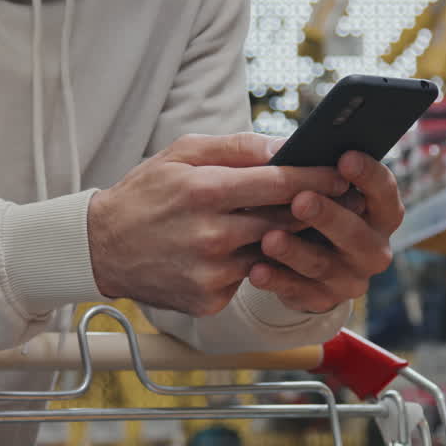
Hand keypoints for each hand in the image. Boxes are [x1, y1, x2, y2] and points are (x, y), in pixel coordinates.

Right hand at [89, 133, 348, 315]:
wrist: (101, 248)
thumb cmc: (146, 194)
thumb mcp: (182, 153)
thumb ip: (237, 147)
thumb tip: (288, 145)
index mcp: (205, 191)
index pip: (280, 183)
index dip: (318, 178)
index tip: (344, 173)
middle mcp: (211, 235)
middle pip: (286, 221)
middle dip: (316, 209)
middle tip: (342, 199)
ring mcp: (211, 272)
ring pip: (273, 252)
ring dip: (291, 238)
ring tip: (304, 222)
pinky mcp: (209, 300)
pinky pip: (249, 278)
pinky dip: (255, 264)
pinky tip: (252, 252)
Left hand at [248, 151, 403, 312]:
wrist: (305, 265)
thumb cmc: (314, 212)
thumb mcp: (322, 191)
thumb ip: (314, 173)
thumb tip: (286, 150)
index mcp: (381, 213)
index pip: (385, 192)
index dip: (369, 175)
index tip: (345, 157)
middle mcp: (374, 248)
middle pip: (355, 233)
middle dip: (328, 215)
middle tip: (301, 199)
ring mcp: (351, 278)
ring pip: (322, 264)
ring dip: (295, 251)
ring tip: (269, 239)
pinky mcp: (323, 299)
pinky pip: (298, 291)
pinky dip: (276, 280)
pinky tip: (256, 270)